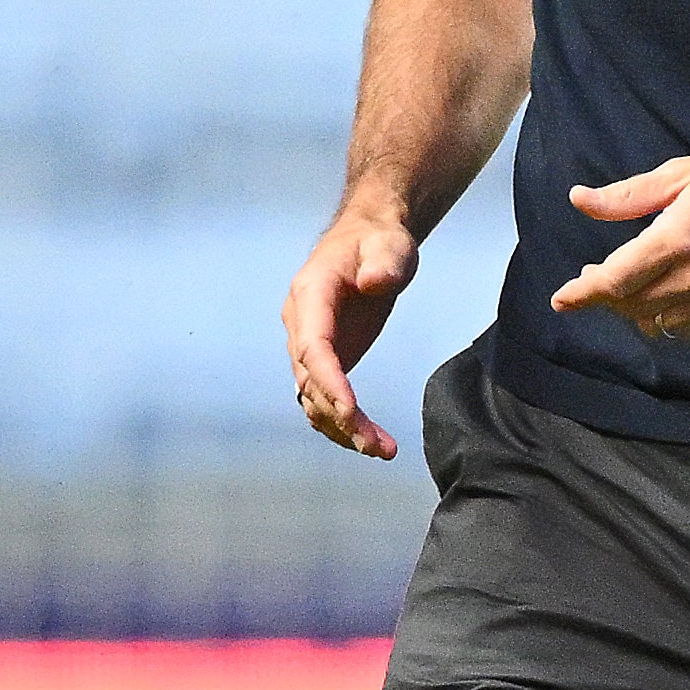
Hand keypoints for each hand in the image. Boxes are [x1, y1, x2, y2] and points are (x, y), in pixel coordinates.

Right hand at [284, 201, 421, 459]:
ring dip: (342, 428)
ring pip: (314, 397)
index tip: (350, 410)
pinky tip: (370, 442)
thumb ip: (384, 262)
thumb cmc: (378, 241)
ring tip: (382, 450)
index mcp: (310, 296)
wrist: (368, 238)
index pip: (313, 347)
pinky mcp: (326, 358)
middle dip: (340, 416)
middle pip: (311, 380)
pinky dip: (342, 423)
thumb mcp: (389, 245)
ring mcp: (309, 344)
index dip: (329, 381)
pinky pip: (324, 398)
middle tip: (376, 446)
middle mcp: (301, 325)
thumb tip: (374, 283)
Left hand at [545, 137, 689, 345]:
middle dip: (605, 298)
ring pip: (657, 325)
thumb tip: (578, 200)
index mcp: (676, 240)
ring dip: (634, 311)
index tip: (561, 300)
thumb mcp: (681, 174)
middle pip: (631, 307)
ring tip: (630, 287)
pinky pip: (688, 332)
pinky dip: (666, 322)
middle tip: (594, 277)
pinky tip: (664, 301)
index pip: (614, 280)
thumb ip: (627, 196)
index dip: (582, 294)